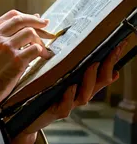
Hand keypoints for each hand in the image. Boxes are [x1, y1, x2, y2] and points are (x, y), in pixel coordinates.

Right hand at [0, 10, 55, 103]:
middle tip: (47, 27)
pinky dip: (41, 52)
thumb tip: (3, 28)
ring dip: (40, 40)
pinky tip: (43, 57)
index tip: (36, 19)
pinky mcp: (17, 61)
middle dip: (38, 22)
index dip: (27, 16)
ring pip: (30, 33)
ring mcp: (8, 48)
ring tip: (43, 49)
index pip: (12, 16)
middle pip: (23, 22)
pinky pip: (35, 49)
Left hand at [10, 42, 125, 143]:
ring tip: (92, 66)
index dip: (109, 60)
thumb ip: (57, 55)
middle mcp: (76, 93)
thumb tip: (57, 29)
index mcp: (78, 83)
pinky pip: (65, 106)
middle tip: (111, 52)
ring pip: (84, 94)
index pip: (99, 71)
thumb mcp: (49, 69)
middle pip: (98, 82)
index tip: (117, 46)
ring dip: (90, 80)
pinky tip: (70, 87)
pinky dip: (69, 97)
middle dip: (106, 67)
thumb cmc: (39, 89)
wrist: (25, 114)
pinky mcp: (54, 112)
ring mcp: (67, 103)